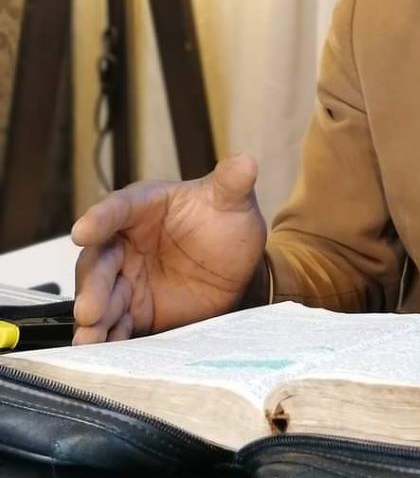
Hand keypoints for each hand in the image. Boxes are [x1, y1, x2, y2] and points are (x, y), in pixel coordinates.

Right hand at [72, 155, 267, 343]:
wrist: (239, 264)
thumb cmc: (226, 222)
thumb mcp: (233, 200)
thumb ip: (233, 182)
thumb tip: (245, 161)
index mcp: (143, 207)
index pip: (118, 209)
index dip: (100, 219)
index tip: (82, 231)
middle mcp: (126, 242)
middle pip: (100, 261)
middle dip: (92, 285)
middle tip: (89, 308)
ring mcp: (127, 278)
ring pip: (102, 297)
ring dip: (93, 318)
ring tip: (90, 338)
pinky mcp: (135, 310)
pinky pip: (117, 324)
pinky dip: (109, 337)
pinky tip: (104, 350)